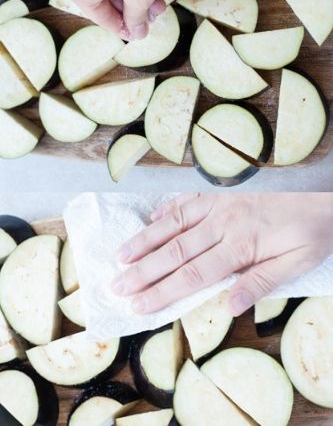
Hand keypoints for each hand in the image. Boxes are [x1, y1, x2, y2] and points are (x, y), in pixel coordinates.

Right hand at [111, 193, 332, 315]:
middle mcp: (223, 224)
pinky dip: (168, 209)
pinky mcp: (222, 190)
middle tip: (116, 285)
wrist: (322, 187)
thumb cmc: (312, 229)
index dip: (162, 292)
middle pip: (175, 252)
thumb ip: (262, 282)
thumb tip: (229, 306)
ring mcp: (220, 203)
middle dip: (143, 272)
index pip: (193, 275)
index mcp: (241, 246)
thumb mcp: (298, 262)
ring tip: (120, 256)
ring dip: (145, 240)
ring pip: (174, 224)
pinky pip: (188, 199)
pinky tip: (151, 218)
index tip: (137, 305)